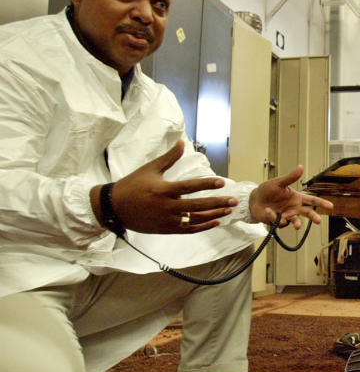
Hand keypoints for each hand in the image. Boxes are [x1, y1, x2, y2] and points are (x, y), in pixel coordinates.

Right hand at [92, 140, 237, 233]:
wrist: (113, 208)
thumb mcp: (150, 169)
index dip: (206, 184)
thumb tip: (182, 142)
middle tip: (234, 201)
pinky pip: (188, 230)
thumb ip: (169, 157)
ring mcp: (167, 220)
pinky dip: (202, 227)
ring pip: (195, 219)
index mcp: (163, 190)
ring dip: (214, 215)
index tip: (222, 182)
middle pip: (197, 206)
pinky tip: (215, 222)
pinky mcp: (166, 229)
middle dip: (218, 203)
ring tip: (228, 211)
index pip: (189, 186)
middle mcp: (167, 206)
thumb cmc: (132, 185)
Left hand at [249, 165, 332, 228]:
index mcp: (297, 198)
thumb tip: (301, 167)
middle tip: (318, 221)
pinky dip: (274, 216)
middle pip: (308, 213)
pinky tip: (268, 211)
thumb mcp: (279, 182)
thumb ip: (290, 178)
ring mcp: (287, 215)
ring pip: (296, 221)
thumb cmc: (267, 190)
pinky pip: (280, 222)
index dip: (321, 203)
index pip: (312, 200)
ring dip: (297, 223)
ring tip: (297, 226)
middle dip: (314, 217)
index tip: (330, 206)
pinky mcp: (279, 221)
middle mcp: (294, 208)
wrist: (254, 200)